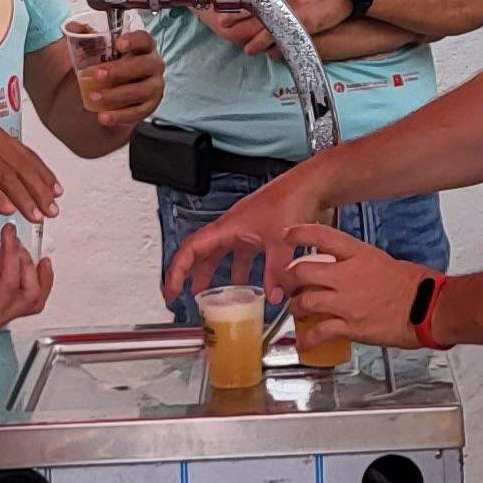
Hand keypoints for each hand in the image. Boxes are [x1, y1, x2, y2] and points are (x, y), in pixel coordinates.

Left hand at [73, 28, 165, 129]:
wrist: (104, 96)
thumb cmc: (104, 68)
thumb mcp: (92, 52)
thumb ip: (84, 38)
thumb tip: (73, 27)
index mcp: (142, 47)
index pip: (144, 39)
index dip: (134, 41)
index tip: (118, 44)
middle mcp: (152, 65)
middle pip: (145, 65)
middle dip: (121, 70)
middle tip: (98, 75)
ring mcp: (153, 87)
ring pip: (142, 90)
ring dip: (118, 94)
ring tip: (95, 97)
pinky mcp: (148, 107)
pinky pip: (138, 113)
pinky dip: (120, 116)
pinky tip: (103, 116)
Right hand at [160, 164, 335, 302]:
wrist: (311, 185)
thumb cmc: (291, 199)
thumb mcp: (281, 240)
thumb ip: (276, 271)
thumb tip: (273, 296)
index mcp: (227, 227)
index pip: (191, 249)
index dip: (177, 271)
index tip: (171, 290)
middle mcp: (232, 229)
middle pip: (202, 254)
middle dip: (189, 275)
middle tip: (181, 295)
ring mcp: (246, 231)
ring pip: (222, 256)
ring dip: (216, 276)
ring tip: (212, 297)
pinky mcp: (261, 234)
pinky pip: (244, 257)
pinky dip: (245, 273)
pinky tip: (254, 288)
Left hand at [279, 223, 435, 347]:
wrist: (429, 308)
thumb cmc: (416, 285)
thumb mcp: (384, 261)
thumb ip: (360, 263)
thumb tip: (348, 268)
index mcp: (359, 255)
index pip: (322, 236)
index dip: (300, 233)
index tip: (286, 234)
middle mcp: (348, 275)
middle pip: (303, 272)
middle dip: (288, 278)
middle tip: (286, 282)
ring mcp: (347, 302)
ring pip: (305, 302)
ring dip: (296, 308)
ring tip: (296, 311)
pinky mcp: (350, 326)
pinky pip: (319, 332)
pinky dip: (307, 339)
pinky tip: (303, 342)